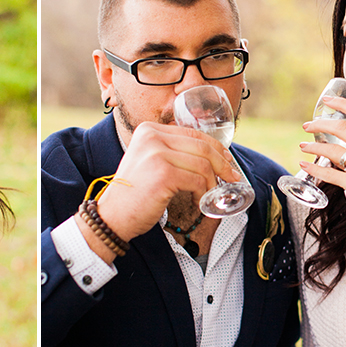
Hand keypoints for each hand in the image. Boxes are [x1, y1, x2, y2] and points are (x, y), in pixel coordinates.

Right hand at [92, 121, 237, 245]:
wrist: (113, 216)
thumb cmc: (134, 193)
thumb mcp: (149, 161)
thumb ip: (171, 152)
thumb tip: (211, 153)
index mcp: (148, 130)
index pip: (192, 134)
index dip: (215, 148)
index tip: (227, 162)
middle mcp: (151, 137)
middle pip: (201, 146)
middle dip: (222, 163)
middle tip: (232, 178)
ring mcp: (156, 154)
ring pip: (203, 165)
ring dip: (212, 183)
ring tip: (211, 195)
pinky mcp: (163, 174)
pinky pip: (197, 181)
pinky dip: (204, 193)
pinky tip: (199, 202)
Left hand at [298, 95, 345, 189]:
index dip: (342, 104)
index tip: (327, 100)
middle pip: (342, 129)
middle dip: (320, 124)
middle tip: (307, 126)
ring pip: (332, 150)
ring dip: (314, 146)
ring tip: (304, 146)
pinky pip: (329, 173)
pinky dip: (314, 168)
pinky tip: (304, 164)